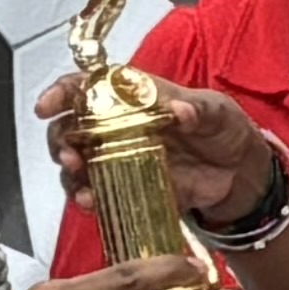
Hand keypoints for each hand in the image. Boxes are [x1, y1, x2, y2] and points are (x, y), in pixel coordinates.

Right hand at [33, 68, 288, 236]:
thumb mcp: (217, 111)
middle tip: (69, 154)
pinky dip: (88, 199)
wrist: (241, 174)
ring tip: (78, 181)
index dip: (62, 92)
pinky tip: (90, 203)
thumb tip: (180, 111)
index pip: (88, 86)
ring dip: (69, 173)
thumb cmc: (225, 129)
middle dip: (60, 139)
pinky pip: (97, 194)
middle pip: (71, 127)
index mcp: (133, 97)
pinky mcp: (127, 189)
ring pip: (77, 164)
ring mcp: (118, 160)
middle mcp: (117, 127)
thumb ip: (199, 110)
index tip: (48, 105)